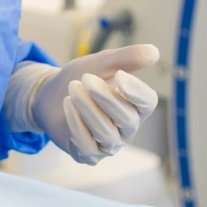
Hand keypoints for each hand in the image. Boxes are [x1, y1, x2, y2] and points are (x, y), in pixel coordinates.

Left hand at [30, 44, 158, 164]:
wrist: (52, 95)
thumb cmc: (83, 78)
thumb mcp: (102, 63)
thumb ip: (126, 58)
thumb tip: (154, 51)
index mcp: (136, 104)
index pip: (147, 103)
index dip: (137, 91)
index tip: (120, 75)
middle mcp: (127, 128)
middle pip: (126, 119)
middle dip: (105, 98)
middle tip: (86, 78)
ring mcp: (109, 144)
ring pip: (106, 134)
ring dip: (88, 109)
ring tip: (73, 87)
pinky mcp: (89, 154)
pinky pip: (87, 146)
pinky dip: (76, 124)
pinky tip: (67, 104)